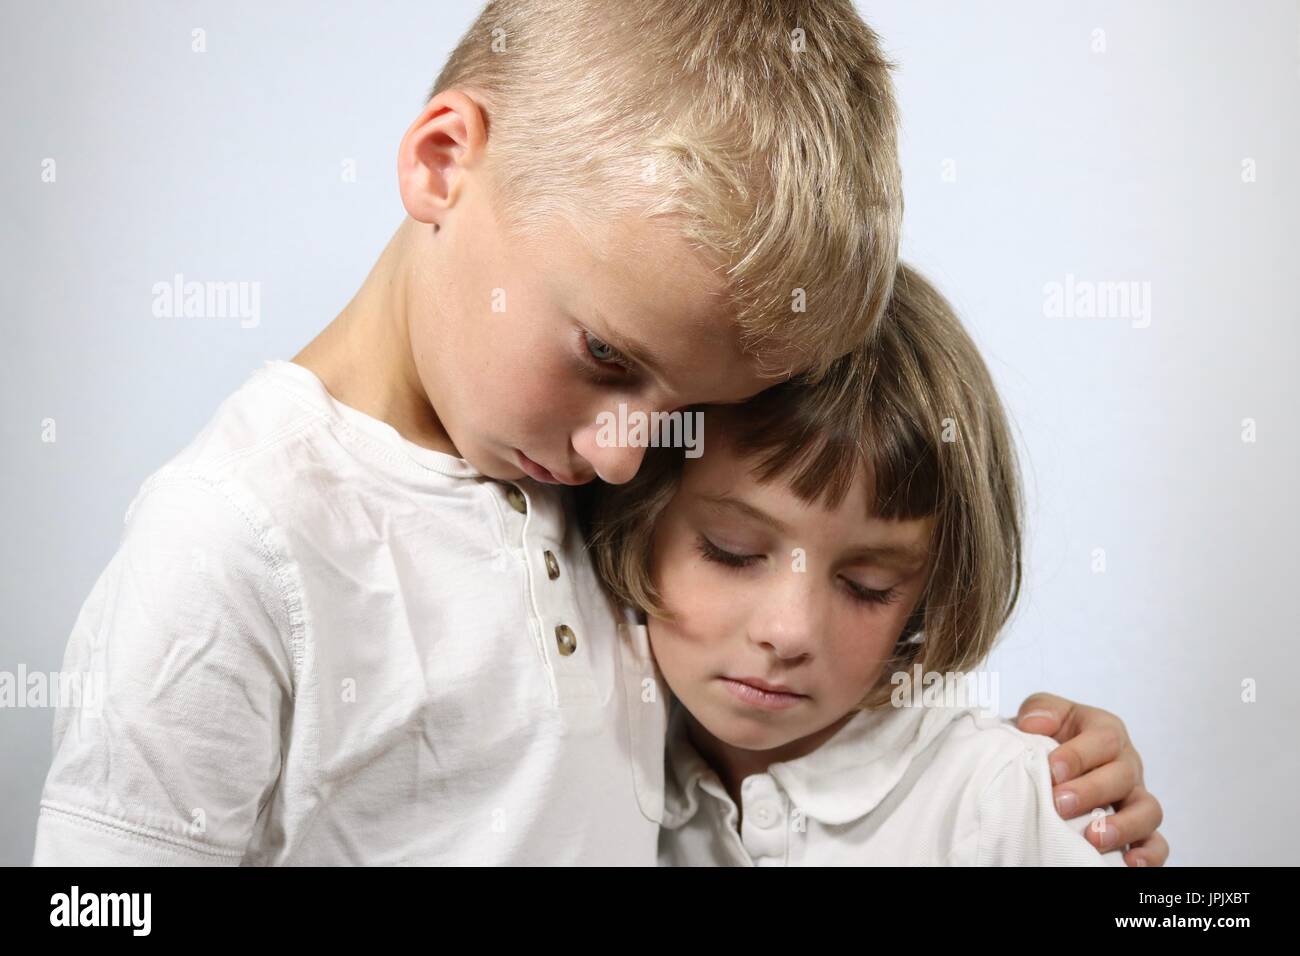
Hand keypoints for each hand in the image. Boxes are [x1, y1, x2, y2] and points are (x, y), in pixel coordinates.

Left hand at [1017, 692, 1167, 866]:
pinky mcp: (1139, 827)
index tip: (1053, 770)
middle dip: (1091, 792)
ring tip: (1094, 838)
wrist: (1052, 760)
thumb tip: (1034, 723)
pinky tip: (1130, 863)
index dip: (1079, 755)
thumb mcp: (1045, 712)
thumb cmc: (1052, 735)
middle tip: (1061, 804)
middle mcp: (1126, 764)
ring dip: (1123, 826)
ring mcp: (1135, 797)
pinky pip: (1156, 842)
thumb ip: (1040, 708)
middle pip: (1122, 776)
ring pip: (1147, 811)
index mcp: (1106, 733)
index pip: (1103, 739)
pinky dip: (1149, 854)